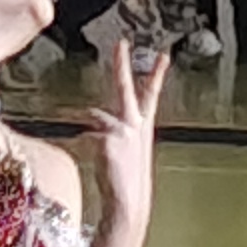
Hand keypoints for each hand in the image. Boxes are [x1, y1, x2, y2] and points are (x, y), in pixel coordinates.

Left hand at [83, 35, 165, 217]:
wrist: (128, 203)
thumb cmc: (126, 184)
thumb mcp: (126, 156)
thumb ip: (115, 137)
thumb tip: (93, 129)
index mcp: (143, 129)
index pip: (151, 95)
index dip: (157, 74)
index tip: (162, 55)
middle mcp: (135, 125)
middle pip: (126, 86)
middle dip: (122, 63)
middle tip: (120, 43)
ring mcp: (122, 129)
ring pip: (95, 116)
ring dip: (89, 126)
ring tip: (96, 146)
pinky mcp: (107, 137)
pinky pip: (85, 136)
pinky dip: (84, 146)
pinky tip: (97, 163)